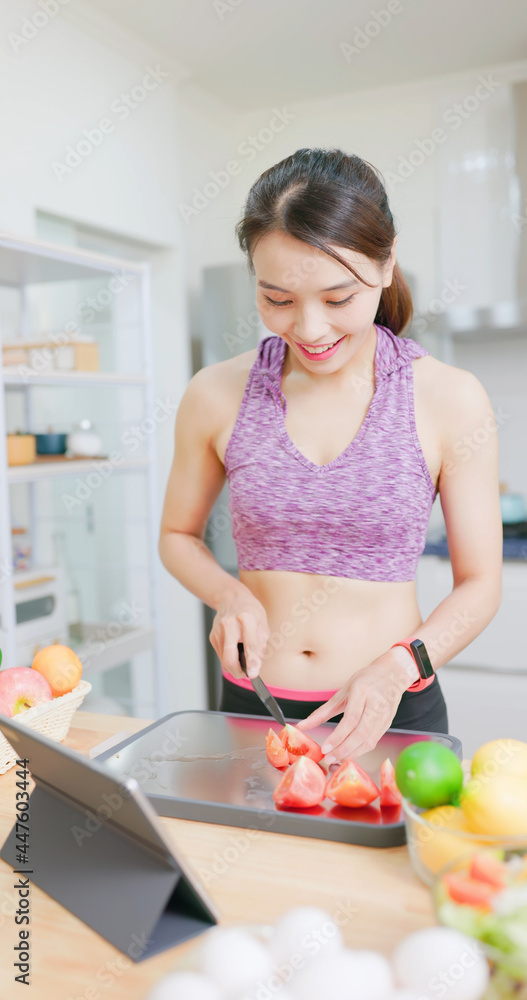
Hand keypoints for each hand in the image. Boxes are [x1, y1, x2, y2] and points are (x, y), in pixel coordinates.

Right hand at [209, 589, 269, 678]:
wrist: (230, 598)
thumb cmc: (250, 611)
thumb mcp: (262, 624)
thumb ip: (260, 645)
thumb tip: (256, 666)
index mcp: (246, 619)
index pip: (249, 646)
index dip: (252, 662)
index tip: (253, 674)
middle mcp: (229, 625)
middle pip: (229, 658)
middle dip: (237, 672)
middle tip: (246, 674)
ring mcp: (218, 631)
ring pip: (224, 660)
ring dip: (234, 666)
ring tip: (243, 661)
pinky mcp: (212, 637)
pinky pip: (221, 655)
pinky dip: (229, 658)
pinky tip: (235, 650)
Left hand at [296, 647, 417, 760]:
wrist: (393, 674)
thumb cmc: (366, 680)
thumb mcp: (342, 691)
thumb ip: (323, 711)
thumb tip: (302, 726)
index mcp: (362, 691)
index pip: (350, 719)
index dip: (338, 736)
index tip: (325, 748)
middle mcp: (376, 704)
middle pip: (360, 733)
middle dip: (344, 749)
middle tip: (329, 758)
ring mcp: (385, 714)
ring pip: (369, 740)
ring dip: (352, 752)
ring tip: (337, 758)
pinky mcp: (389, 723)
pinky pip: (374, 740)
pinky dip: (361, 749)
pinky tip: (349, 752)